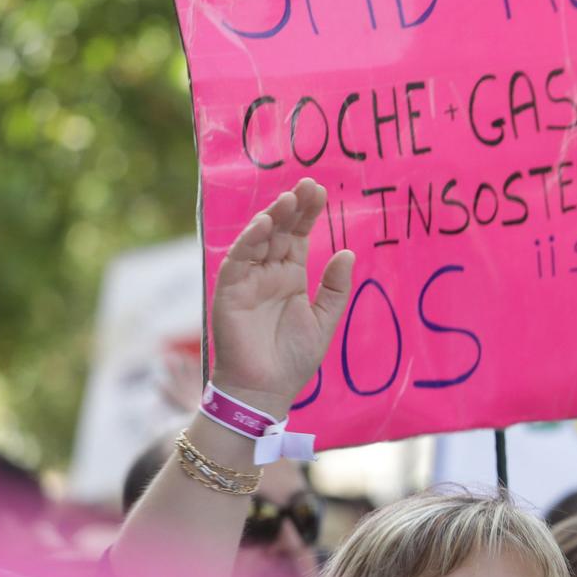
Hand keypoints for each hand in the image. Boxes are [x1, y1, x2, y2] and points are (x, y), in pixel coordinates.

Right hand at [208, 179, 354, 415]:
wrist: (267, 390)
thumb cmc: (293, 359)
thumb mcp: (324, 320)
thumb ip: (335, 288)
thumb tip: (347, 252)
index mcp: (290, 277)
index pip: (298, 236)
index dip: (307, 214)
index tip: (320, 191)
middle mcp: (268, 273)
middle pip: (279, 231)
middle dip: (292, 208)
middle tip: (308, 185)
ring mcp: (247, 281)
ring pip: (257, 241)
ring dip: (271, 218)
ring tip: (289, 199)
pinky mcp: (229, 292)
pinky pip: (238, 262)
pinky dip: (249, 242)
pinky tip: (264, 226)